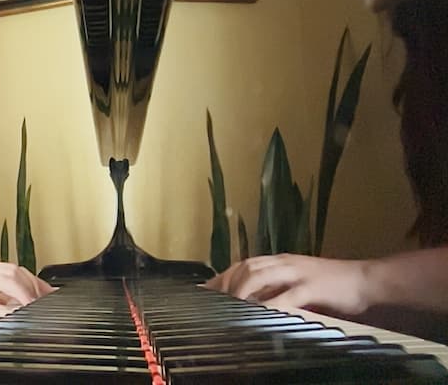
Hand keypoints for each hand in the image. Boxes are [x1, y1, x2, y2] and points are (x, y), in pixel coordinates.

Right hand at [0, 261, 54, 323]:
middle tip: (46, 302)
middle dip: (33, 286)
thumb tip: (11, 304)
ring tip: (33, 308)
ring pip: (3, 280)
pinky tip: (8, 316)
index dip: (35, 281)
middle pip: (14, 271)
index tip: (49, 294)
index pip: (15, 269)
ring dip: (22, 293)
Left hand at [205, 254, 372, 315]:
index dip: (222, 276)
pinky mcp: (313, 287)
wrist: (368, 280)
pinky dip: (271, 304)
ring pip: (261, 275)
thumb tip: (253, 303)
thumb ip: (278, 290)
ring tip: (230, 305)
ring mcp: (298, 272)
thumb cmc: (334, 286)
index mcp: (281, 261)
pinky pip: (287, 295)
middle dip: (226, 282)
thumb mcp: (300, 284)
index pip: (244, 264)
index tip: (205, 290)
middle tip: (212, 300)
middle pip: (246, 266)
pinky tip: (260, 313)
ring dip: (242, 290)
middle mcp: (285, 262)